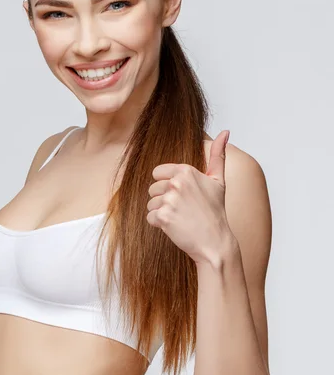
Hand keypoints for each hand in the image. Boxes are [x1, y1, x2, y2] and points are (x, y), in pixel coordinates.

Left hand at [146, 130, 232, 264]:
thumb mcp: (218, 181)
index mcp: (186, 171)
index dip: (167, 185)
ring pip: (150, 203)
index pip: (157, 173)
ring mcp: (169, 200)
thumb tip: (225, 132)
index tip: (183, 195)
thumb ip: (218, 155)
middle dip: (164, 200)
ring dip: (161, 212)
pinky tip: (176, 227)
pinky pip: (150, 217)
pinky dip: (159, 224)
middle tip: (184, 209)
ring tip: (180, 218)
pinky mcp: (163, 217)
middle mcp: (177, 183)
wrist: (215, 242)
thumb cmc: (215, 212)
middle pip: (153, 189)